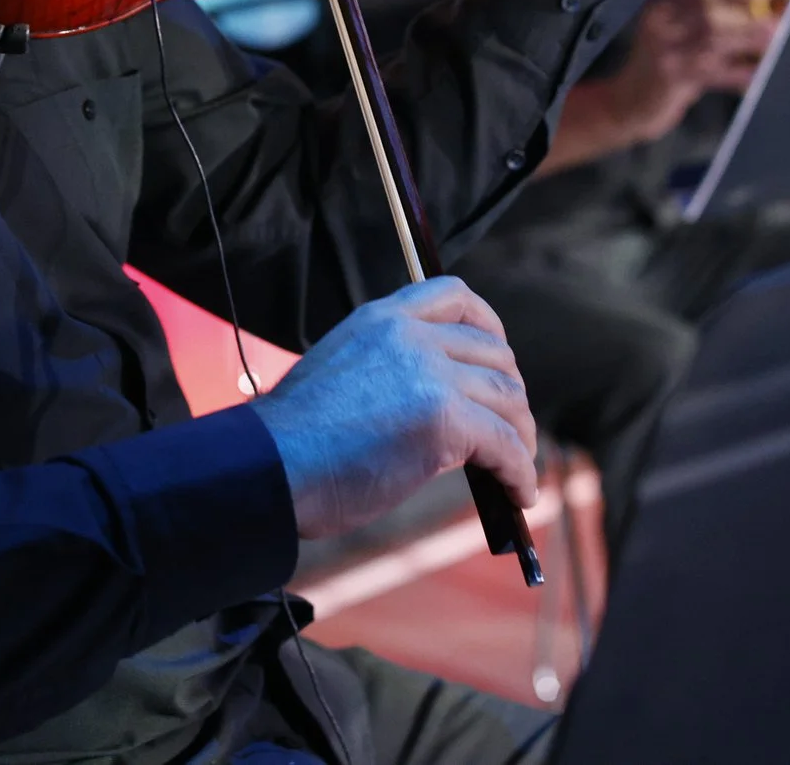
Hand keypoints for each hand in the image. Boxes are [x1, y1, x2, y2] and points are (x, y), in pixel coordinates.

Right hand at [250, 277, 538, 542]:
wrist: (269, 468)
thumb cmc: (294, 439)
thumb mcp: (342, 370)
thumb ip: (390, 368)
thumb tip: (441, 400)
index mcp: (382, 319)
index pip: (455, 296)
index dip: (490, 327)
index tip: (498, 356)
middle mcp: (411, 337)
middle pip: (494, 354)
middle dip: (510, 394)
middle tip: (509, 429)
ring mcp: (430, 376)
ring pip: (508, 399)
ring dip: (521, 437)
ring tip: (517, 468)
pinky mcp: (445, 422)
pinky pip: (506, 446)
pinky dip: (521, 472)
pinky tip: (518, 494)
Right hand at [537, 0, 775, 172]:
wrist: (624, 107)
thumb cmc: (661, 73)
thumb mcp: (676, 40)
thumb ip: (707, 25)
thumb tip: (761, 14)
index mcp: (663, 10)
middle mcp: (660, 26)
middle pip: (711, 12)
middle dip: (749, 14)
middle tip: (781, 17)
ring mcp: (663, 53)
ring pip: (713, 39)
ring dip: (749, 40)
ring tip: (775, 40)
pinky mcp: (670, 80)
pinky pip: (713, 74)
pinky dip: (739, 74)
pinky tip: (757, 77)